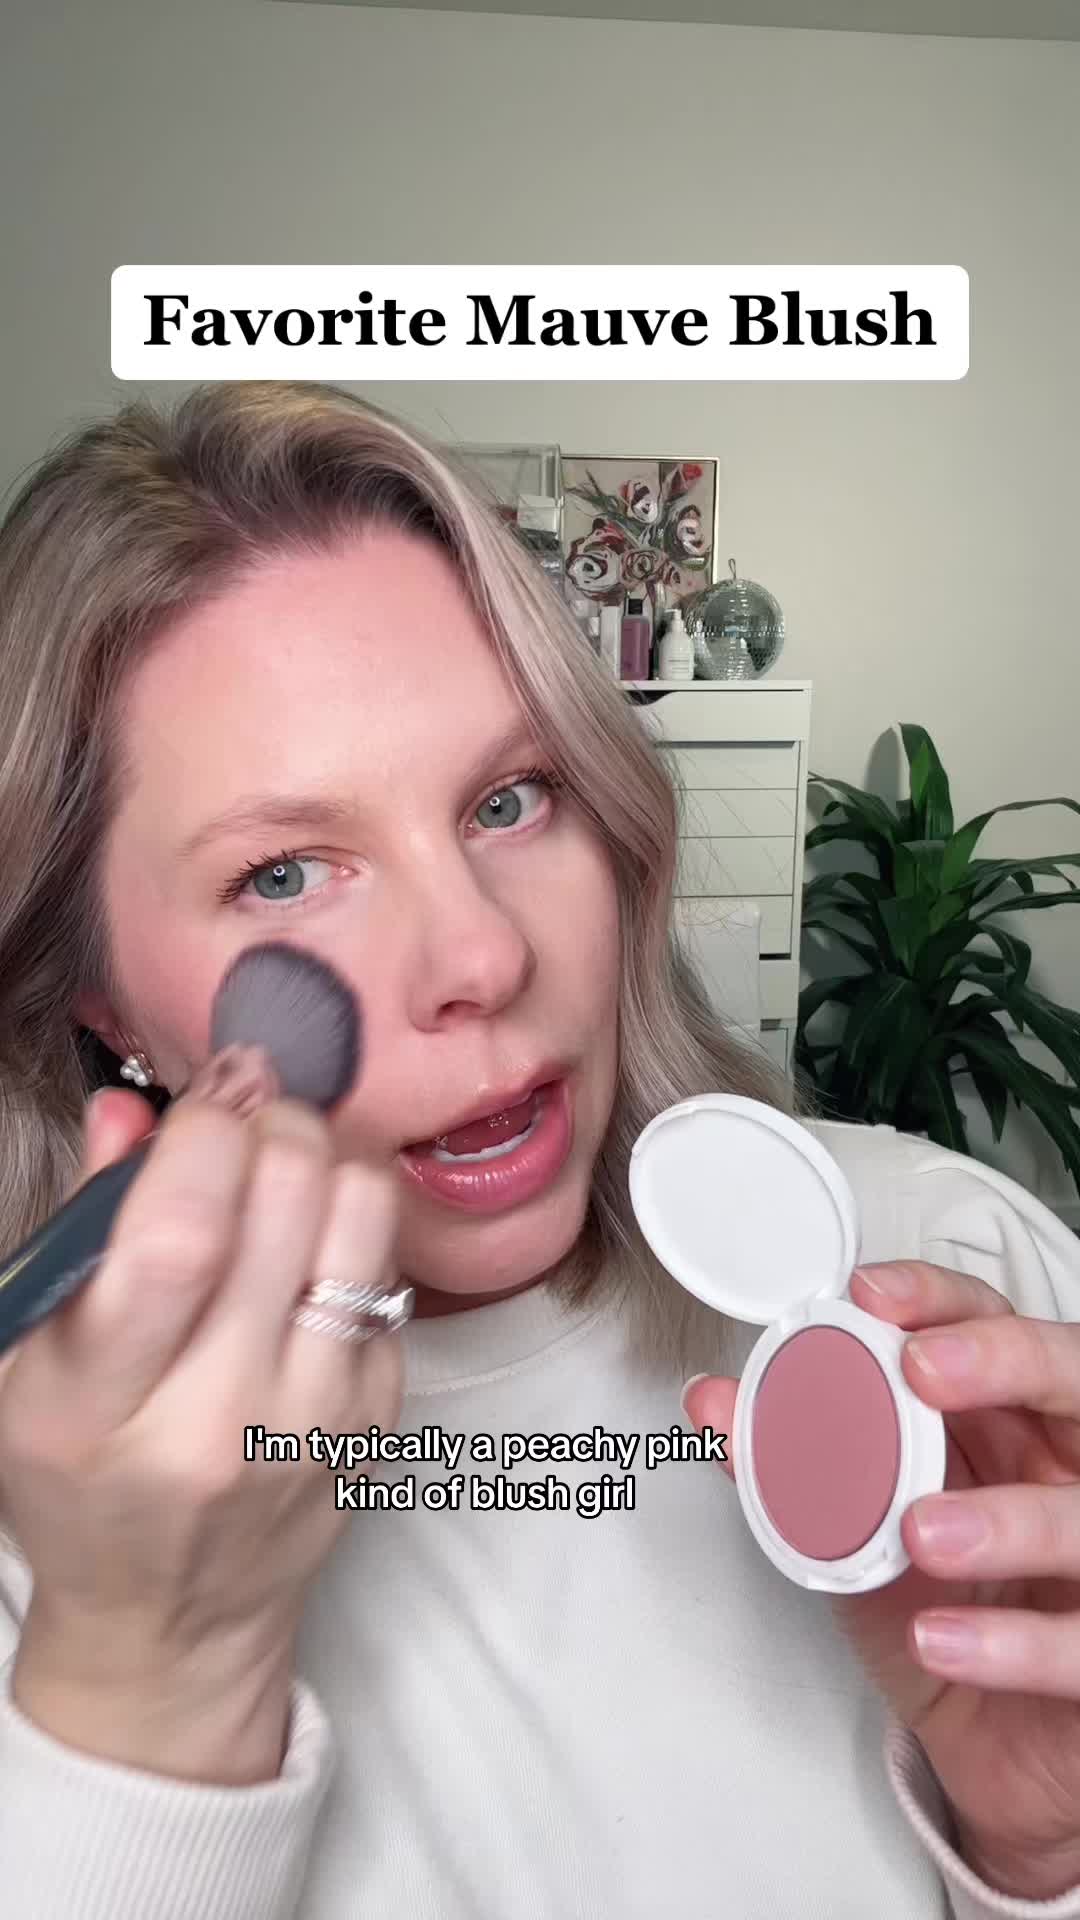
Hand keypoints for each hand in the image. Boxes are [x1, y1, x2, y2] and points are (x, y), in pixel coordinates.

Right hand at [0, 1084, 402, 1783]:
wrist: (173, 1621)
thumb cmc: (85, 1480)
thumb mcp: (32, 1369)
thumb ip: (80, 1230)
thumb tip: (131, 1107)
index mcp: (96, 1410)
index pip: (175, 1243)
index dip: (202, 1136)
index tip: (210, 1088)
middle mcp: (216, 1421)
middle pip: (283, 1206)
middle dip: (270, 1120)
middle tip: (249, 1107)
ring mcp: (314, 1424)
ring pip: (361, 1220)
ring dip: (325, 1158)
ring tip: (283, 1162)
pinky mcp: (379, 1420)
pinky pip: (388, 1270)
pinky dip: (350, 1228)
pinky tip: (305, 1247)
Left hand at [683, 1261, 1079, 1899]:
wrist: (995, 1747)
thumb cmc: (946, 1610)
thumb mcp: (860, 1531)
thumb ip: (794, 1466)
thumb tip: (714, 1405)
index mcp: (1013, 1420)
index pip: (995, 1323)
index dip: (939, 1301)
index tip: (870, 1295)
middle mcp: (1071, 1468)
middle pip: (1071, 1379)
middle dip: (1001, 1359)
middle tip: (922, 1371)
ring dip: (1004, 1516)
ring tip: (920, 1531)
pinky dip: (1010, 1644)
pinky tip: (943, 1640)